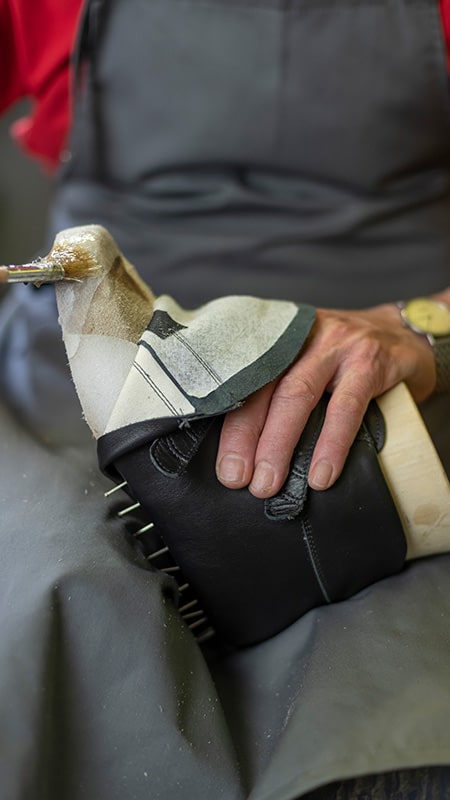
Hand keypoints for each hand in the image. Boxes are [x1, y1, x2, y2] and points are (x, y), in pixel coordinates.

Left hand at [215, 303, 436, 496]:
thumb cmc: (346, 357)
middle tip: (237, 477)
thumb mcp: (306, 362)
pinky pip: (345, 407)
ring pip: (297, 395)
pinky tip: (322, 473)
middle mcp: (299, 336)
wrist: (406, 333)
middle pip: (262, 388)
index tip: (225, 467)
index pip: (242, 380)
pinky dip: (331, 443)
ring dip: (279, 443)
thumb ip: (279, 391)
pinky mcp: (368, 361)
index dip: (229, 425)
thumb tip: (249, 452)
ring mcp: (335, 344)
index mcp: (277, 339)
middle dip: (245, 437)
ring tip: (269, 481)